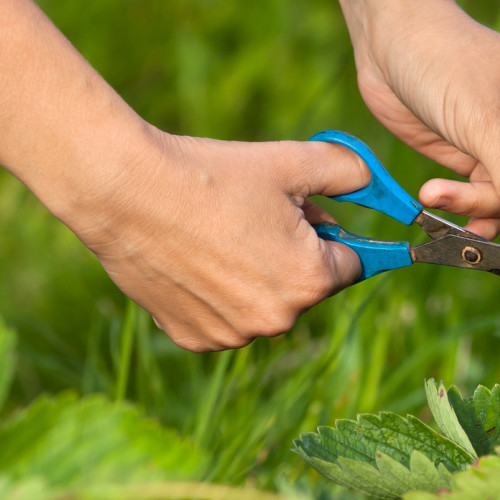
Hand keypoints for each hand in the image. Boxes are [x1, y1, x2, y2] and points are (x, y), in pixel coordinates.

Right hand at [63, 131, 369, 351]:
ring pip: (266, 302)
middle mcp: (276, 320)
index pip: (352, 264)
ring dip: (257, 274)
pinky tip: (195, 257)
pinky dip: (219, 293)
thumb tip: (374, 180)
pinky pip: (225, 317)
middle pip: (308, 285)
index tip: (309, 214)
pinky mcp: (192, 338)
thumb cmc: (212, 174)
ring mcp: (231, 336)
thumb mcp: (292, 161)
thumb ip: (350, 171)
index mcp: (310, 281)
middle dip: (295, 252)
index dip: (333, 234)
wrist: (125, 191)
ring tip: (221, 231)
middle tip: (256, 213)